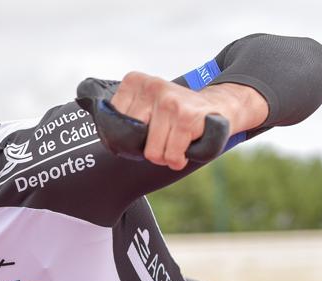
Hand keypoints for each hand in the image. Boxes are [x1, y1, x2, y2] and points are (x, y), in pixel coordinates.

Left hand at [109, 72, 266, 169]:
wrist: (218, 107)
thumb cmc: (175, 114)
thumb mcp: (145, 106)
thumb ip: (123, 117)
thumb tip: (103, 129)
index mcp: (134, 81)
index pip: (114, 125)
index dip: (129, 138)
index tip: (146, 129)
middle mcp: (151, 86)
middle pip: (132, 140)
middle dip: (148, 147)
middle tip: (163, 137)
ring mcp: (169, 100)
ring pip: (152, 152)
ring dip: (166, 155)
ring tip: (176, 140)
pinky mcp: (187, 116)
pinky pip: (171, 155)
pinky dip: (178, 158)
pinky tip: (186, 145)